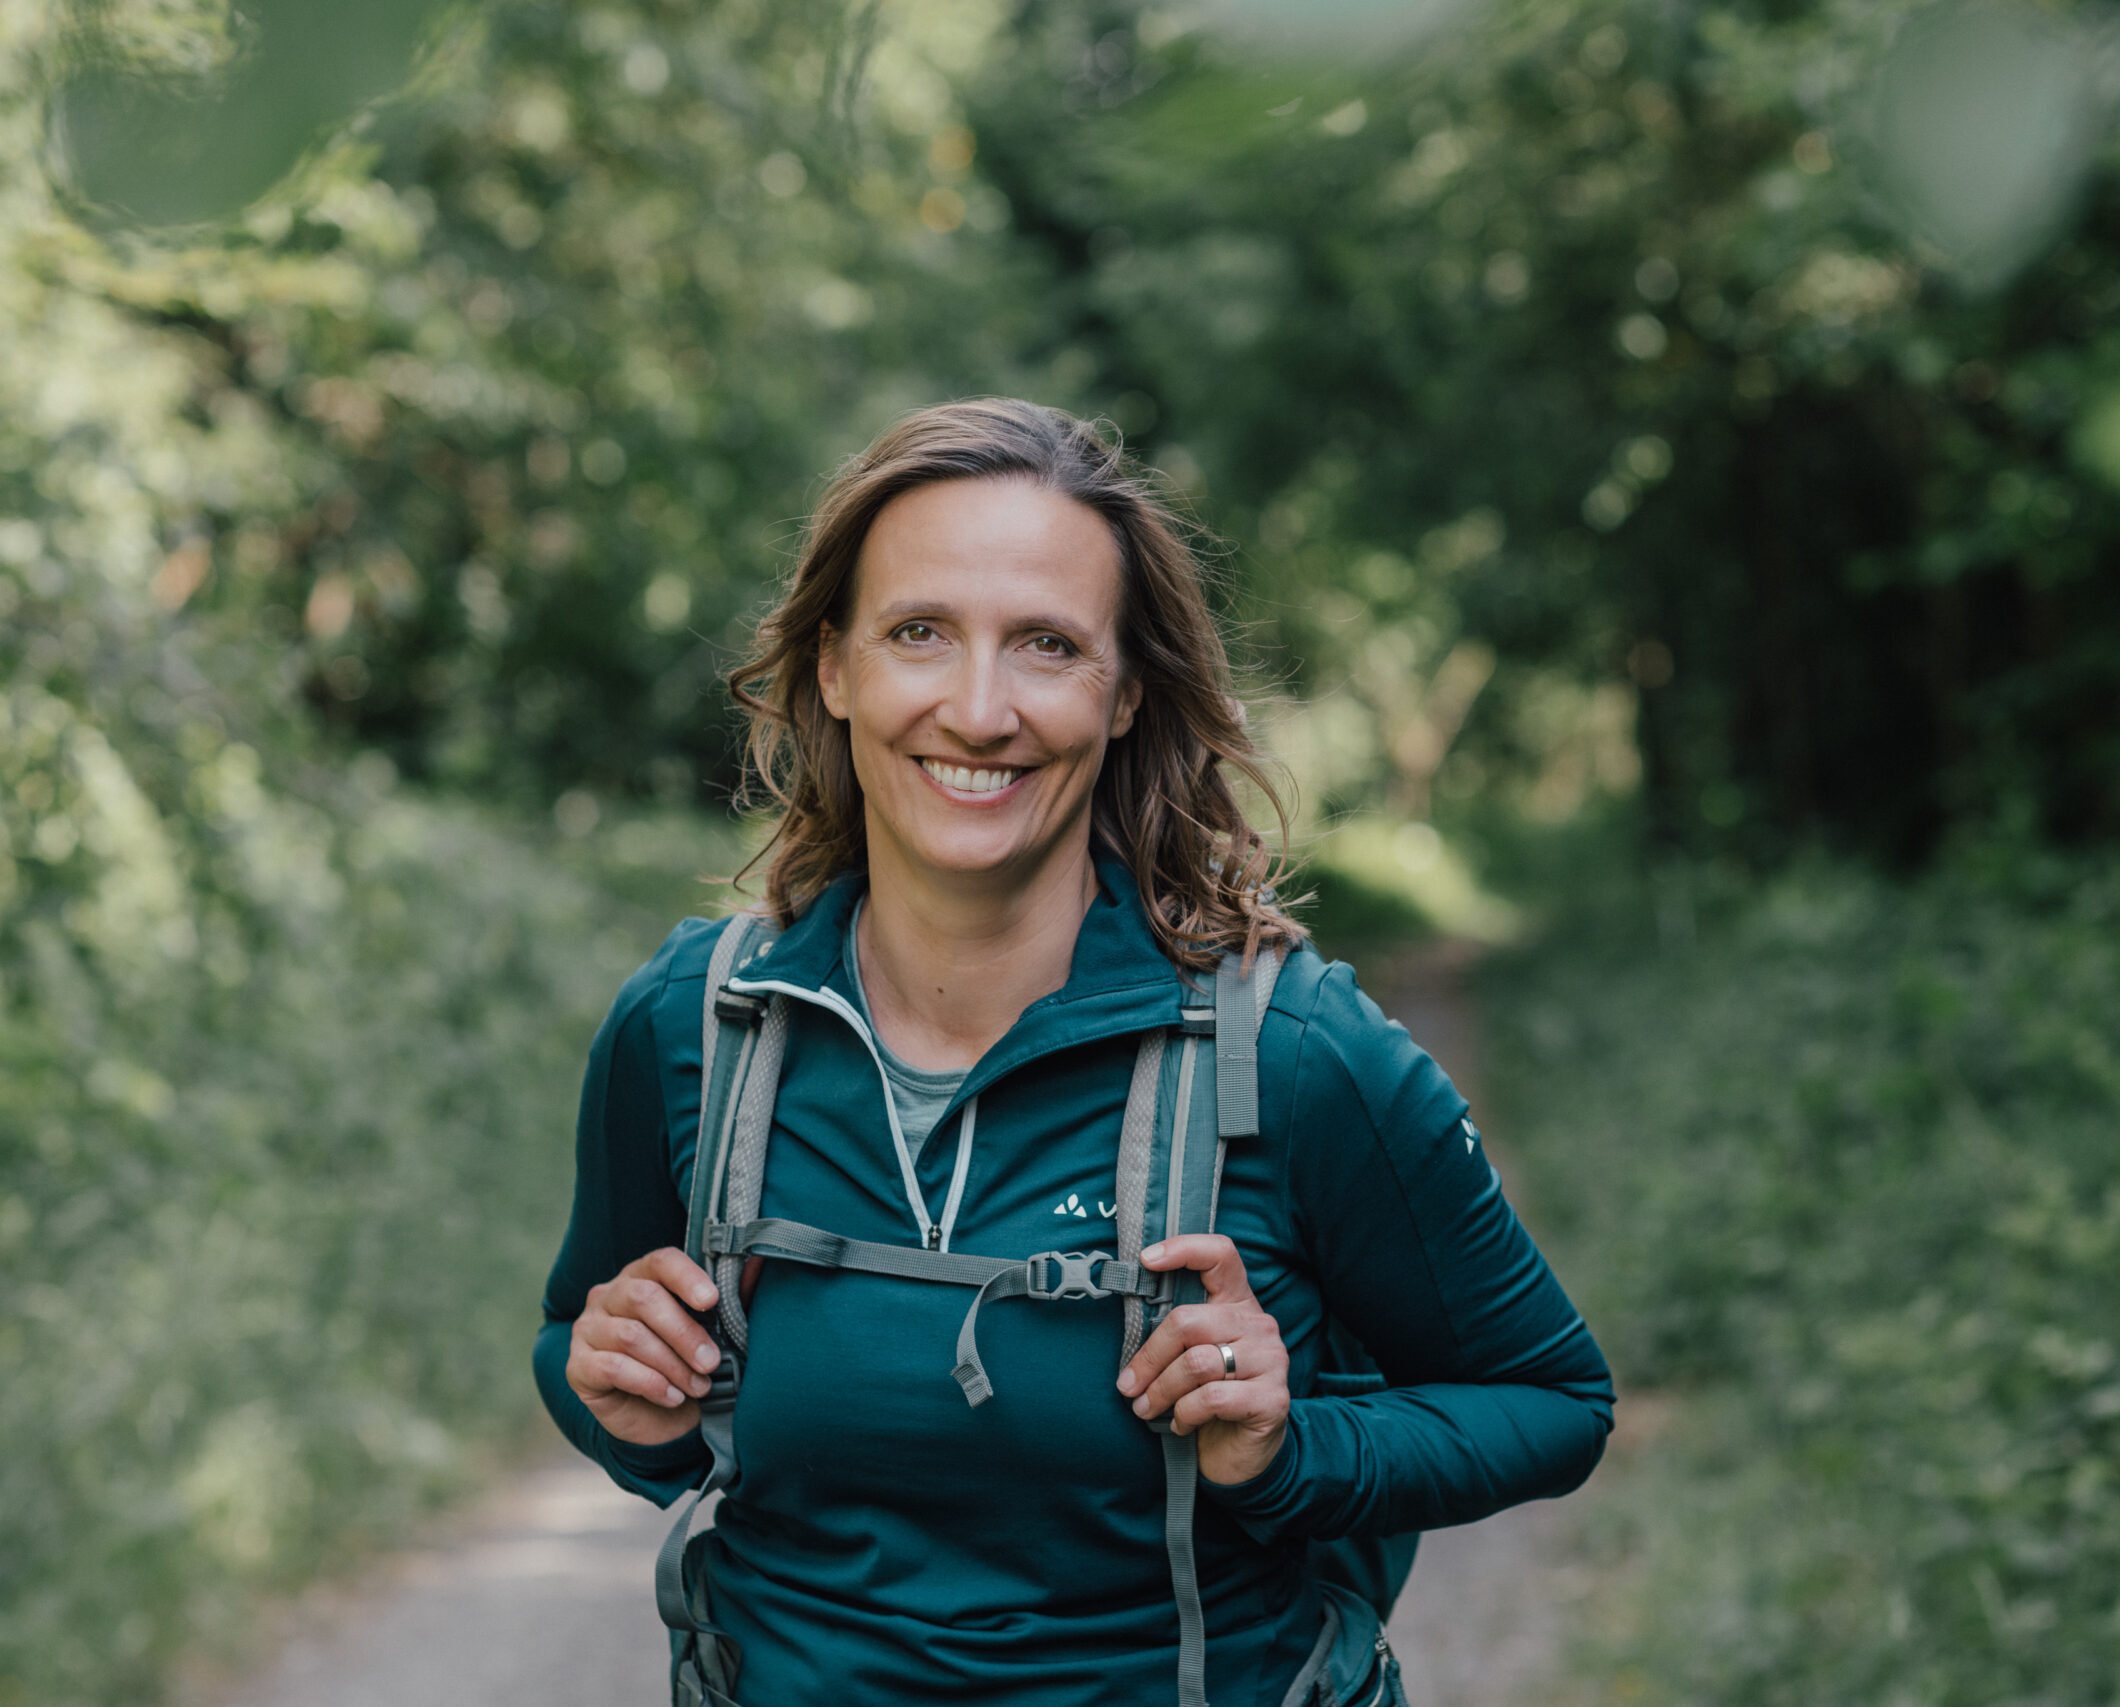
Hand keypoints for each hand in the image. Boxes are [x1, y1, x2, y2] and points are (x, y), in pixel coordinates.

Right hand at [567, 1247, 722, 1445]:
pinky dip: (649, 1383)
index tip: (712, 1301)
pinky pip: (612, 1367)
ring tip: (698, 1385)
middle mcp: (608, 1296)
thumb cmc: (685, 1365)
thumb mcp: (710, 1334)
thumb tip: (756, 1263)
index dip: (687, 1278)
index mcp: (641, 1277)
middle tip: (711, 1362)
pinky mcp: (578, 1366)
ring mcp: (588, 1329)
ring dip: (672, 1364)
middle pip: (644, 1298)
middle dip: (684, 1332)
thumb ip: (729, 1300)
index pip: (660, 1262)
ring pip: (631, 1336)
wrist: (658, 1421)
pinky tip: (671, 1396)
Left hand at [1116, 1234, 1290, 1485]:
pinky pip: (1211, 1397)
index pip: (1220, 1254)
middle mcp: (1260, 1324)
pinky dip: (1185, 1414)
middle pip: (1189, 1321)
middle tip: (1128, 1386)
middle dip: (1149, 1357)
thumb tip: (1126, 1324)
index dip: (1183, 1248)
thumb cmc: (1209, 1398)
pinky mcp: (1273, 1398)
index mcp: (1237, 1303)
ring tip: (1146, 1409)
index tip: (1145, 1260)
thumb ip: (1175, 1334)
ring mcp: (1271, 1360)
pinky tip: (1181, 1424)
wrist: (1243, 1455)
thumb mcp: (1191, 1357)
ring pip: (1196, 1362)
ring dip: (1161, 1390)